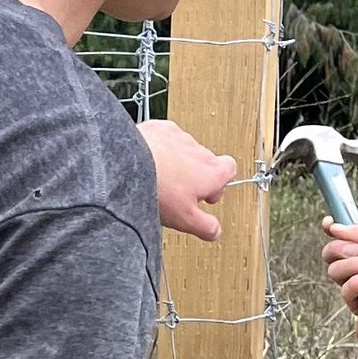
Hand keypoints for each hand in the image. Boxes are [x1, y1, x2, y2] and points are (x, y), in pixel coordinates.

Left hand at [138, 119, 238, 241]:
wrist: (128, 165)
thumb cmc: (159, 189)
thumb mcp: (185, 219)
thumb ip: (205, 226)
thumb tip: (214, 231)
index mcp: (212, 171)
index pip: (230, 169)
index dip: (219, 184)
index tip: (206, 196)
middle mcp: (199, 150)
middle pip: (206, 161)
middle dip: (195, 176)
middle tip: (179, 193)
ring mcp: (179, 136)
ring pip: (184, 150)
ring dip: (176, 162)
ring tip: (159, 179)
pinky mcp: (158, 128)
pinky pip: (164, 139)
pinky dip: (159, 149)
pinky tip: (147, 163)